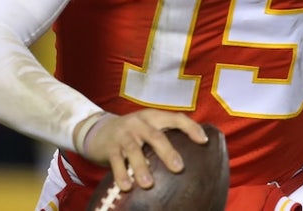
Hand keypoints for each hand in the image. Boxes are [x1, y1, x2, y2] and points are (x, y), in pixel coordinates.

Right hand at [76, 109, 208, 191]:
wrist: (98, 129)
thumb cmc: (133, 132)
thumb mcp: (149, 126)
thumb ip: (165, 134)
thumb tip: (194, 152)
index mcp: (153, 117)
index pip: (176, 118)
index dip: (191, 128)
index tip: (204, 141)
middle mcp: (139, 123)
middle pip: (155, 136)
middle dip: (167, 153)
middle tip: (178, 168)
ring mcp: (124, 134)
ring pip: (133, 150)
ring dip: (141, 167)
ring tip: (148, 184)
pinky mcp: (110, 147)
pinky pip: (115, 161)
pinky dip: (121, 174)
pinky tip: (127, 186)